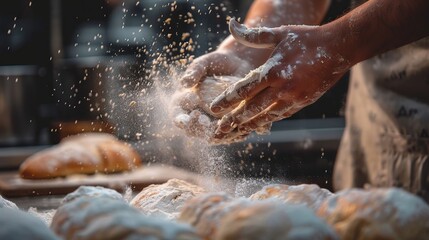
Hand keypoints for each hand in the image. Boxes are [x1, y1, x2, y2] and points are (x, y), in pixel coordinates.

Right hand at [174, 20, 274, 143]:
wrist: (239, 64)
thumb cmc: (217, 62)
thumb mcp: (205, 63)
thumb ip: (194, 72)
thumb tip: (184, 83)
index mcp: (184, 104)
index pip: (178, 117)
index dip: (182, 121)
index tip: (191, 116)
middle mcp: (197, 117)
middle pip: (195, 132)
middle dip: (202, 131)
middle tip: (209, 124)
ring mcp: (213, 123)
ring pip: (214, 137)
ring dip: (221, 137)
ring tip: (228, 130)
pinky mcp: (230, 125)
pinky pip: (232, 135)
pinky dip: (237, 134)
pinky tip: (243, 131)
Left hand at [211, 19, 350, 134]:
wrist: (339, 48)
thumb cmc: (306, 38)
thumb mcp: (279, 33)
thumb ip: (253, 35)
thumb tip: (231, 25)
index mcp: (273, 71)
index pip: (244, 90)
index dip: (227, 100)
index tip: (213, 108)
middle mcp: (282, 88)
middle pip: (252, 108)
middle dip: (234, 120)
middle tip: (219, 129)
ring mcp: (293, 98)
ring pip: (266, 116)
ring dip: (248, 125)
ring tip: (235, 132)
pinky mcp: (302, 103)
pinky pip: (281, 115)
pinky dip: (267, 121)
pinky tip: (257, 124)